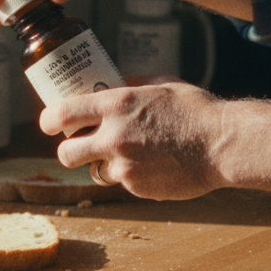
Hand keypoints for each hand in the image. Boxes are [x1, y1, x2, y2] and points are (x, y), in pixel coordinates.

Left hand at [38, 82, 228, 200]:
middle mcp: (113, 137)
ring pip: (94, 172)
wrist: (222, 144)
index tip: (48, 123)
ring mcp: (124, 166)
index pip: (60, 114)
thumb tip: (113, 82)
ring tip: (124, 155)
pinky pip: (122, 183)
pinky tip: (152, 165)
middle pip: (66, 152)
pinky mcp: (137, 188)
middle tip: (80, 145)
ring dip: (102, 165)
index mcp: (115, 105)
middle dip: (70, 150)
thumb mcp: (160, 85)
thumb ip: (131, 85)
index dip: (48, 121)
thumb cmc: (196, 110)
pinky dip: (131, 176)